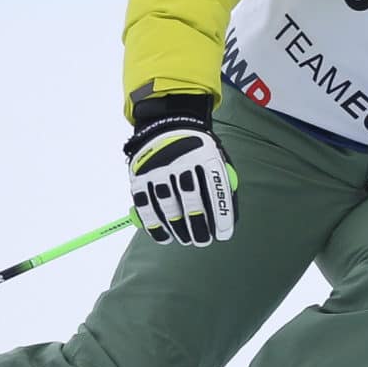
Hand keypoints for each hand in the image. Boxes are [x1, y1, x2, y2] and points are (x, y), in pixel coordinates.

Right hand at [125, 96, 235, 246]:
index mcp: (205, 155)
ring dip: (178, 230)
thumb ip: (220, 185)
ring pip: (168, 207)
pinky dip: (155, 226)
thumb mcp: (214, 157)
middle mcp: (181, 161)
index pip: (216, 191)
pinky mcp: (140, 177)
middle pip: (191, 201)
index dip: (221, 216)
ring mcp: (158, 169)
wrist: (166, 125)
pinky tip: (165, 237)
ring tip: (187, 240)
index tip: (223, 234)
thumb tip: (227, 222)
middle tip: (203, 241)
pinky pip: (146, 208)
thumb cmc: (197, 152)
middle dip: (199, 227)